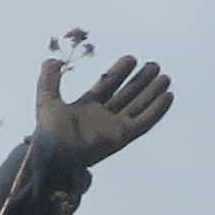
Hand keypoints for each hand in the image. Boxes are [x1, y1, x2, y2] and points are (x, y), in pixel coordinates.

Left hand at [32, 52, 173, 169]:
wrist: (55, 155)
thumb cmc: (48, 132)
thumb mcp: (47, 100)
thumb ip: (49, 80)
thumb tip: (53, 60)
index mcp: (87, 107)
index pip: (107, 85)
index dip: (119, 72)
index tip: (132, 58)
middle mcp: (103, 117)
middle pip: (127, 94)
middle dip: (140, 80)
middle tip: (154, 65)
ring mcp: (114, 127)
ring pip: (138, 106)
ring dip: (151, 92)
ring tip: (165, 76)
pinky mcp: (122, 137)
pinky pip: (144, 122)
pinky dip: (156, 110)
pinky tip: (167, 95)